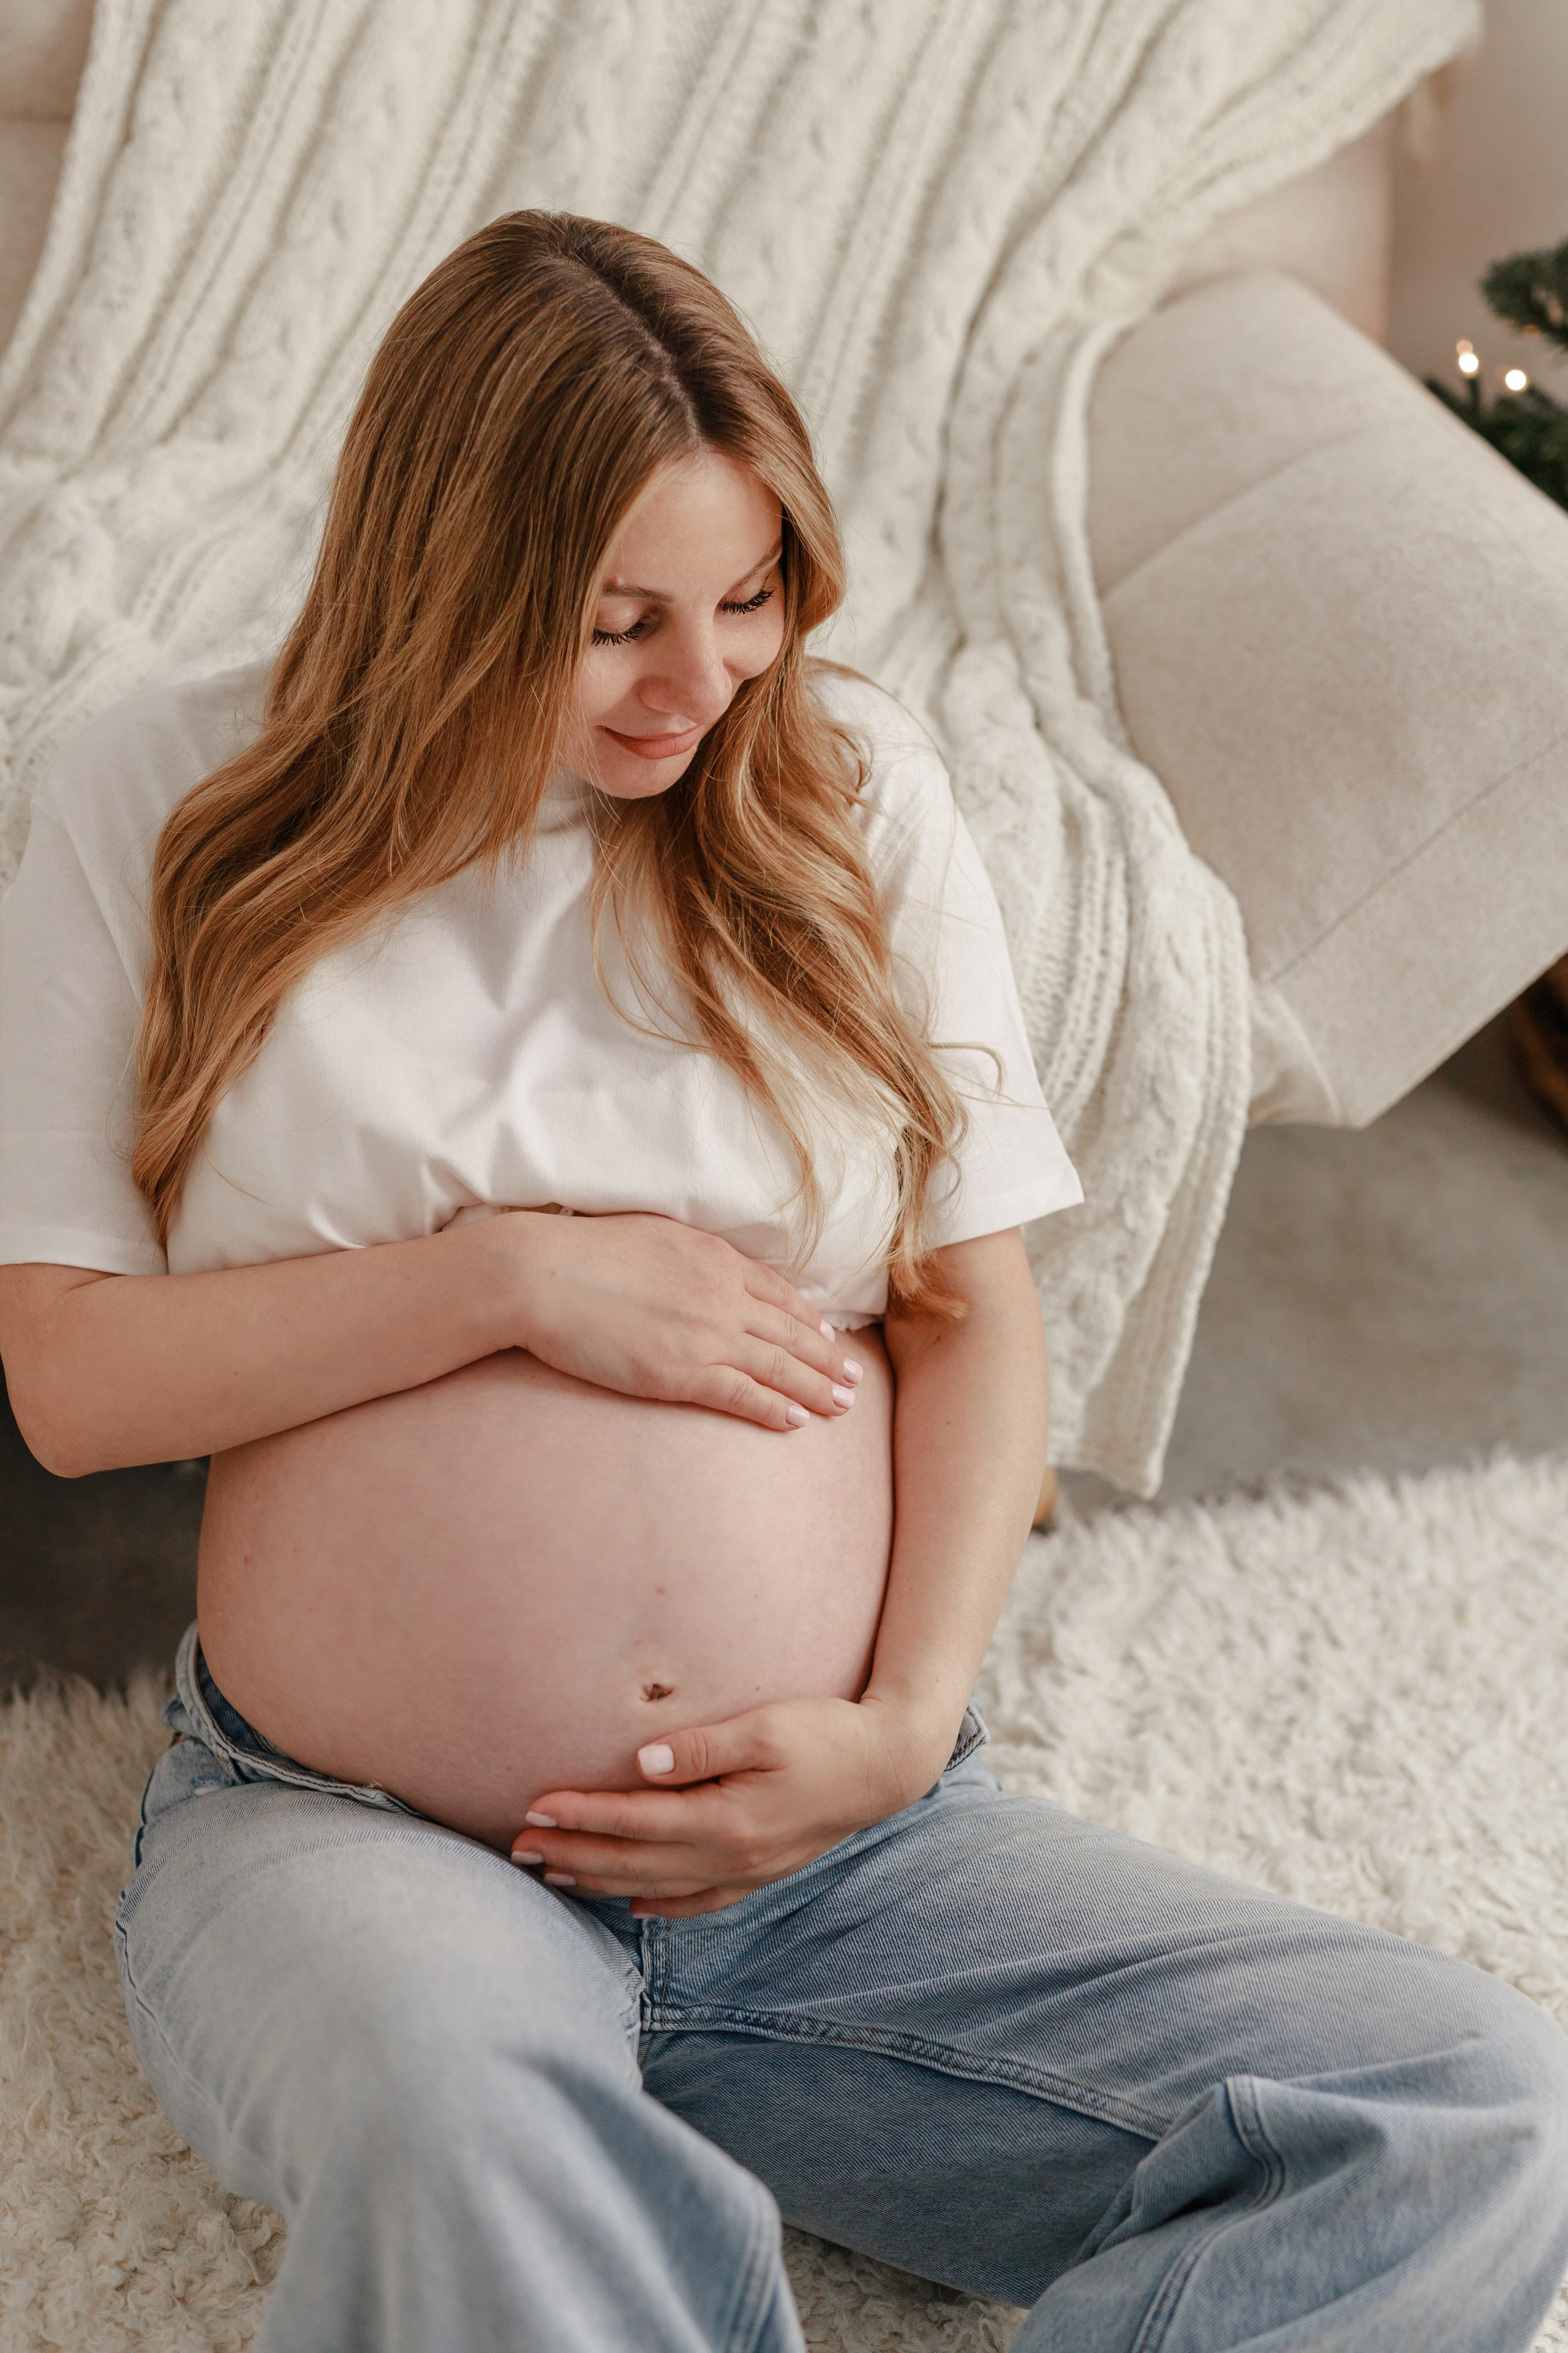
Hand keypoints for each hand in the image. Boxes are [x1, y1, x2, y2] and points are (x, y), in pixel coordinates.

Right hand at [496, 1210, 862, 1430]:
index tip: (829, 1337)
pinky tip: (797, 1421)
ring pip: (777, 1365)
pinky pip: (742, 1394)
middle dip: (827, 1358)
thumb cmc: (583, 1252)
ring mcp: (705, 1334)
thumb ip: (689, 1253)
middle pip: (789, 1331)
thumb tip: (704, 1264)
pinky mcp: (680, 1372)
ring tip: (843, 1405)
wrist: (542, 1275)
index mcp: (714, 1257)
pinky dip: (774, 1408)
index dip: (808, 1319)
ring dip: (816, 1387)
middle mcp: (721, 1294)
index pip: (778, 1292)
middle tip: (854, 1380)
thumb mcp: (652, 1235)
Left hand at [509, 1694, 954, 1916]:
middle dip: (573, 1854)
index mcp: (726, 1820)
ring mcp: (745, 1872)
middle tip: (518, 1847)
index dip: (581, 1814)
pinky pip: (697, 1902)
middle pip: (633, 1862)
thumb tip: (639, 1764)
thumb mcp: (764, 1728)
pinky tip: (632, 1905)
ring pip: (656, 1887)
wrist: (887, 1766)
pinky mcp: (759, 1872)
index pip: (634, 1821)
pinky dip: (658, 1906)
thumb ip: (699, 1748)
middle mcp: (729, 1857)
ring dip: (601, 1880)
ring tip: (553, 1872)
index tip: (533, 1806)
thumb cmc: (826, 1734)